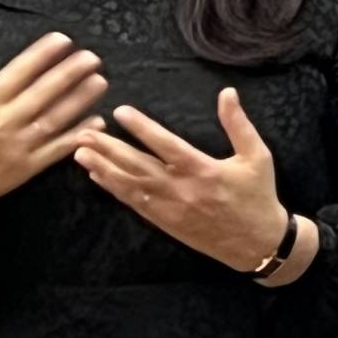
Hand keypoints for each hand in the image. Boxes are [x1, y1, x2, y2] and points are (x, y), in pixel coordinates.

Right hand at [0, 27, 106, 224]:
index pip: (17, 73)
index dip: (41, 55)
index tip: (63, 40)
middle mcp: (3, 123)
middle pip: (41, 94)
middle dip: (68, 74)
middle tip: (92, 57)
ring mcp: (18, 146)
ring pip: (53, 120)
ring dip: (79, 101)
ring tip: (100, 82)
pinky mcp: (28, 167)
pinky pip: (57, 149)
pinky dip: (77, 136)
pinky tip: (97, 122)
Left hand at [74, 88, 289, 271]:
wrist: (256, 244)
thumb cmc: (258, 196)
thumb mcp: (257, 156)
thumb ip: (239, 124)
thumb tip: (227, 92)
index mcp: (203, 170)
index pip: (166, 145)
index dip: (141, 128)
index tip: (120, 112)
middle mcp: (181, 189)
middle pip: (137, 165)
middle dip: (108, 148)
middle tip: (83, 132)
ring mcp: (169, 208)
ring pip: (130, 186)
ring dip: (103, 168)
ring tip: (79, 152)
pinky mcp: (164, 222)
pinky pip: (134, 203)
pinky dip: (114, 189)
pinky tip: (97, 175)